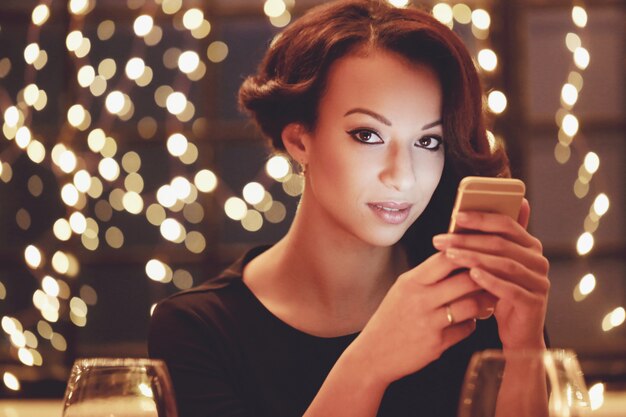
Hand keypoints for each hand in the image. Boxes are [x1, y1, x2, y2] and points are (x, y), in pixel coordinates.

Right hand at [350, 251, 492, 384]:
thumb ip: (427, 276)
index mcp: (410, 282)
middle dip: (485, 279)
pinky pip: (467, 329)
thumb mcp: (402, 290)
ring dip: (484, 302)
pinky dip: (472, 324)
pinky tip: (469, 321)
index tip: (479, 255)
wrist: (374, 354)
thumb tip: (458, 260)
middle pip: (466, 280)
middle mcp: (420, 299)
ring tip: (488, 299)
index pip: (446, 258)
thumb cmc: (391, 318)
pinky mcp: (437, 344)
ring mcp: (429, 322)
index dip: (467, 254)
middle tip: (494, 278)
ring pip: (471, 305)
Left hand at [432, 199, 549, 349]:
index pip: (507, 224)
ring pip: (504, 265)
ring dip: (474, 258)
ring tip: (449, 255)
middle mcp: (539, 261)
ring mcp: (539, 282)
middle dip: (467, 240)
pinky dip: (490, 281)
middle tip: (441, 240)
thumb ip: (487, 242)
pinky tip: (471, 275)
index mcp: (530, 246)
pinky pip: (510, 289)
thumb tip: (466, 212)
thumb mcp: (494, 266)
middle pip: (501, 244)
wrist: (519, 334)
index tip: (455, 216)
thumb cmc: (501, 295)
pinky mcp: (534, 303)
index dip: (481, 218)